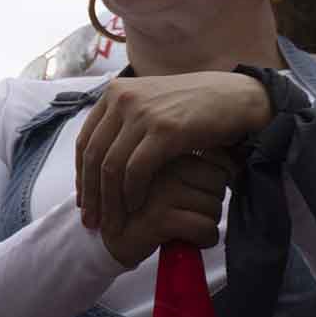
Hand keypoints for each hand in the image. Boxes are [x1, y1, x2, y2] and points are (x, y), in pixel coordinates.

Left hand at [76, 70, 268, 229]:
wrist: (235, 98)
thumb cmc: (194, 108)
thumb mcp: (151, 107)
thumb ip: (126, 124)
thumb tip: (102, 157)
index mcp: (114, 93)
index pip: (84, 140)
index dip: (80, 174)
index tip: (84, 201)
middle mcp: (122, 99)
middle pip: (93, 155)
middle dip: (90, 193)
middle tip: (91, 221)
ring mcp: (142, 113)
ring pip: (111, 165)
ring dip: (109, 200)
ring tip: (112, 223)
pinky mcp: (164, 130)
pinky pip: (136, 169)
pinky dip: (132, 193)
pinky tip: (135, 208)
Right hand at [100, 151, 231, 268]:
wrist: (103, 238)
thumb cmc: (138, 205)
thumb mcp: (159, 175)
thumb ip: (188, 163)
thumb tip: (234, 161)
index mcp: (159, 147)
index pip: (216, 163)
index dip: (211, 185)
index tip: (194, 196)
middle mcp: (159, 164)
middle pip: (218, 185)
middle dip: (210, 204)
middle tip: (188, 213)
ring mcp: (159, 190)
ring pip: (213, 207)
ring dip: (206, 223)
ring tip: (184, 226)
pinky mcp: (159, 218)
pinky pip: (204, 227)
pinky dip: (203, 239)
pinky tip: (186, 240)